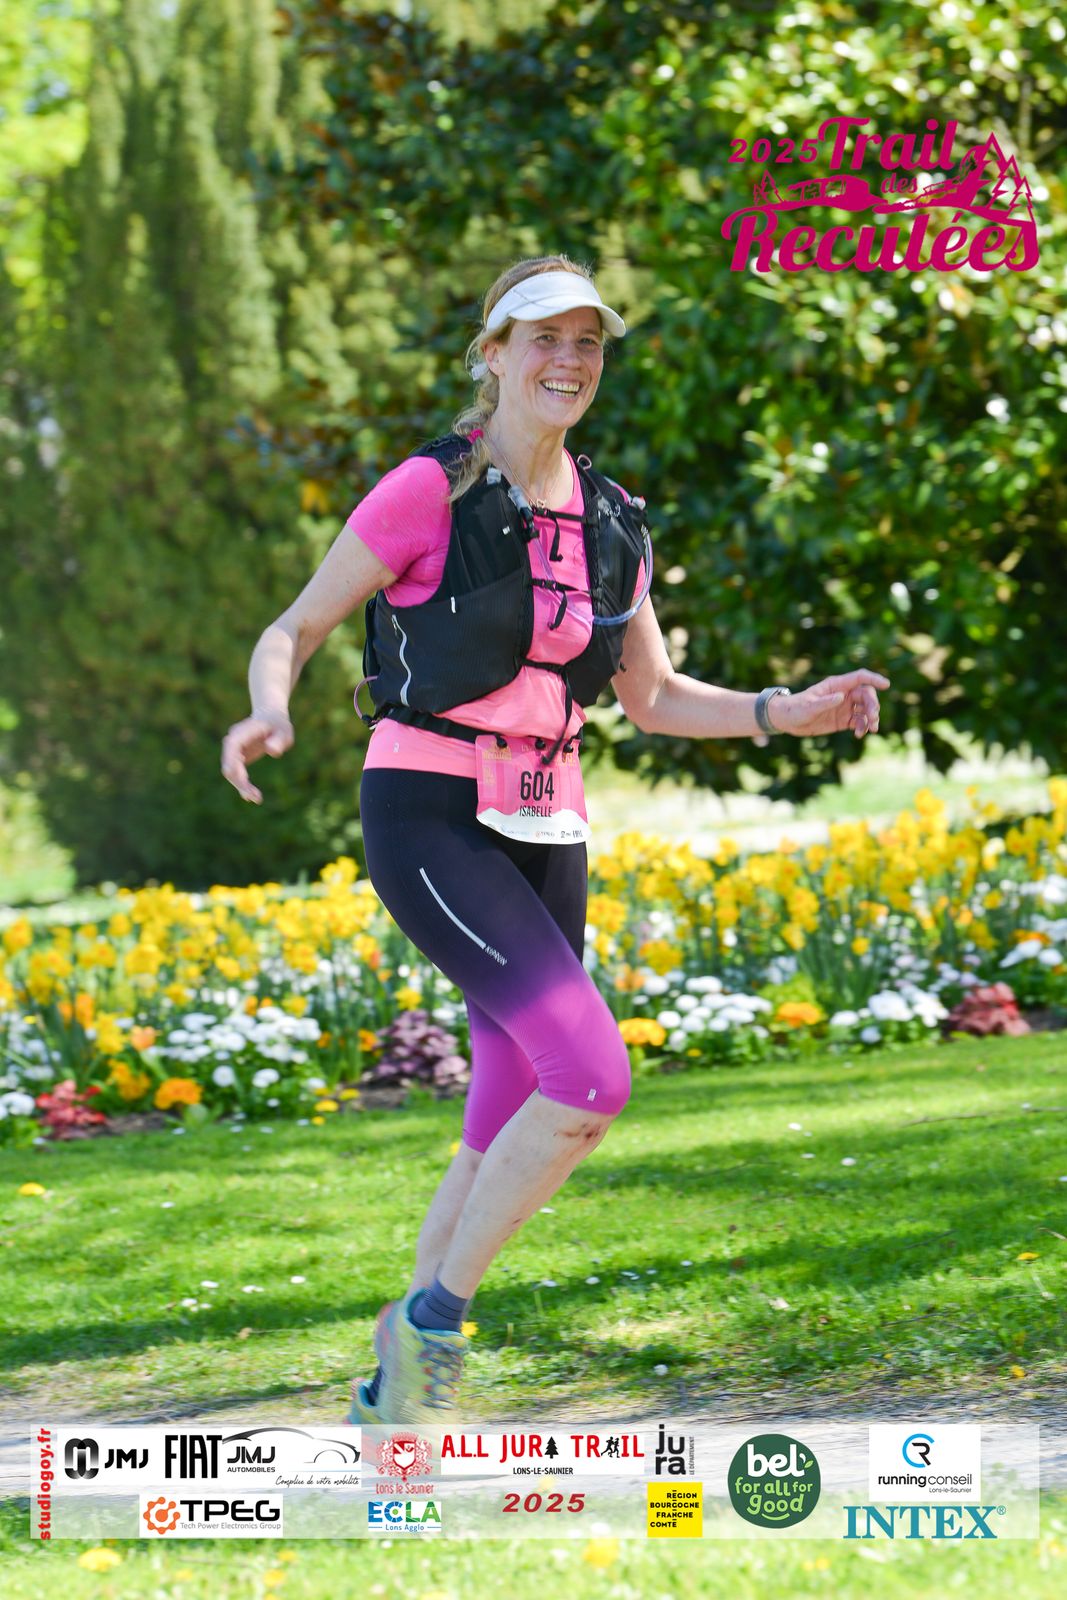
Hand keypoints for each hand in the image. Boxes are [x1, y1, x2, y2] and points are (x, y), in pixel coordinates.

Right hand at [221, 710, 294, 802]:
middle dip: (239, 780)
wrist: (271, 720)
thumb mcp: (284, 731)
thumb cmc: (279, 726)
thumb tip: (271, 750)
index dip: (230, 759)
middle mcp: (234, 740)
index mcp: (244, 731)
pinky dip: (242, 784)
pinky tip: (251, 796)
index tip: (234, 774)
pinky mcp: (236, 758)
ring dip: (241, 785)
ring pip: (231, 771)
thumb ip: (278, 740)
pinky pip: (235, 773)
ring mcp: (233, 750)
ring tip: (257, 798)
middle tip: (255, 796)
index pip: (232, 744)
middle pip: (229, 762)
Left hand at [768, 670, 889, 738]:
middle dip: (873, 705)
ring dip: (871, 718)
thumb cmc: (795, 708)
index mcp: (836, 685)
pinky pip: (859, 722)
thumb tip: (842, 697)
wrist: (787, 720)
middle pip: (866, 695)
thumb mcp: (809, 707)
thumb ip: (825, 702)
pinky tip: (859, 734)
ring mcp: (844, 707)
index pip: (859, 678)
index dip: (874, 679)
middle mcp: (843, 694)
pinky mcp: (843, 720)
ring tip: (871, 729)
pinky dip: (863, 727)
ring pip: (865, 709)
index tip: (886, 684)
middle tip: (873, 718)